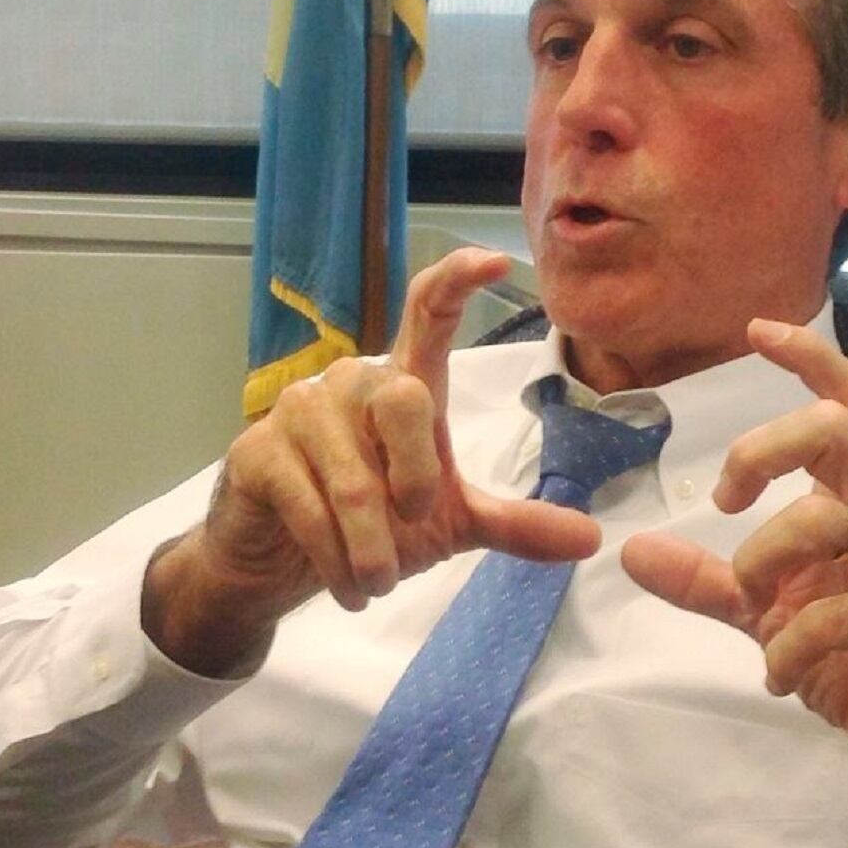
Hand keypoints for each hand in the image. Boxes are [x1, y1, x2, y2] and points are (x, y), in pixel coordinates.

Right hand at [143, 248, 601, 676]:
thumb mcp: (449, 527)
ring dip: (372, 547)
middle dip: (415, 482)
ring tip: (375, 582)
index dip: (458, 281)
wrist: (282, 568)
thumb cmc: (369, 527)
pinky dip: (336, 559)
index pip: (428, 313)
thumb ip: (513, 525)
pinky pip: (309, 508)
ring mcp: (298, 411)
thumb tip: (590, 539)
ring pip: (354, 479)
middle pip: (403, 400)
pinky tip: (346, 588)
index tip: (497, 260)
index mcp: (403, 385)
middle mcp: (350, 382)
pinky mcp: (256, 452)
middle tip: (413, 531)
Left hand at [619, 319, 847, 847]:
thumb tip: (633, 550)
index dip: (809, 360)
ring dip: (764, 560)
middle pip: (838, 431)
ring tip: (755, 615)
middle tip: (725, 501)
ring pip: (831, 518)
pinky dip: (791, 646)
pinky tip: (778, 676)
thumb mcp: (772, 620)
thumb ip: (708, 583)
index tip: (757, 329)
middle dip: (764, 449)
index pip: (847, 406)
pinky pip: (844, 613)